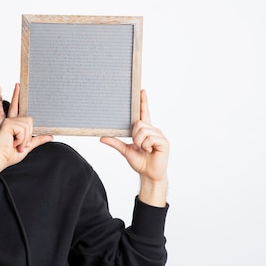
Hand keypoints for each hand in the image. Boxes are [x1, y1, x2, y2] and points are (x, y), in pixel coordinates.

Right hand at [0, 84, 52, 180]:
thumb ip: (37, 139)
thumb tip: (50, 136)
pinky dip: (22, 139)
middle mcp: (10, 120)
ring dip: (25, 139)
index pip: (17, 107)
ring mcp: (9, 121)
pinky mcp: (8, 123)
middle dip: (28, 135)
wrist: (0, 159)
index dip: (17, 95)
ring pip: (29, 125)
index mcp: (13, 124)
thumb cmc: (9, 154)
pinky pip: (24, 129)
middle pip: (29, 120)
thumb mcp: (27, 146)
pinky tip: (14, 142)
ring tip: (16, 144)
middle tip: (18, 143)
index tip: (18, 84)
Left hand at [100, 90, 168, 205]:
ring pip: (142, 131)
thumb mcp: (125, 151)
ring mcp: (159, 135)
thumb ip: (115, 143)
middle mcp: (153, 130)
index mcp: (145, 130)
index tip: (142, 90)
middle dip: (134, 136)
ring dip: (139, 142)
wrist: (149, 174)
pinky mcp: (163, 141)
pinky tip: (151, 151)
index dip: (143, 102)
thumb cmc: (140, 162)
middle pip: (138, 123)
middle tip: (139, 146)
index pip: (144, 113)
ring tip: (145, 150)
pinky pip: (149, 138)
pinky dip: (145, 146)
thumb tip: (101, 137)